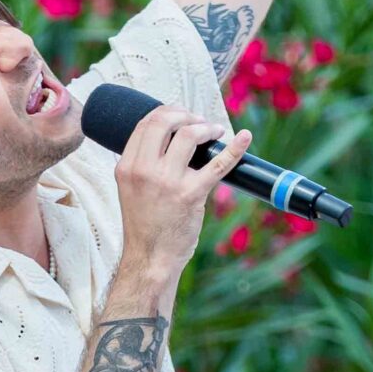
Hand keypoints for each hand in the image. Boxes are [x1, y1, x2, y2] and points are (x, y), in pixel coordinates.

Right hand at [114, 105, 252, 283]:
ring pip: (189, 135)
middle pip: (165, 121)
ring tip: (215, 132)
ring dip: (206, 127)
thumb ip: (143, 164)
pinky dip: (235, 148)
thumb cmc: (145, 226)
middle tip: (199, 122)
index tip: (181, 116)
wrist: (150, 258)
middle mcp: (144, 170)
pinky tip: (245, 138)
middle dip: (186, 114)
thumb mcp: (131, 189)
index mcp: (127, 167)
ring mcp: (167, 182)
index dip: (167, 112)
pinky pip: (218, 164)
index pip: (145, 123)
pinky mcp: (191, 194)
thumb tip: (169, 139)